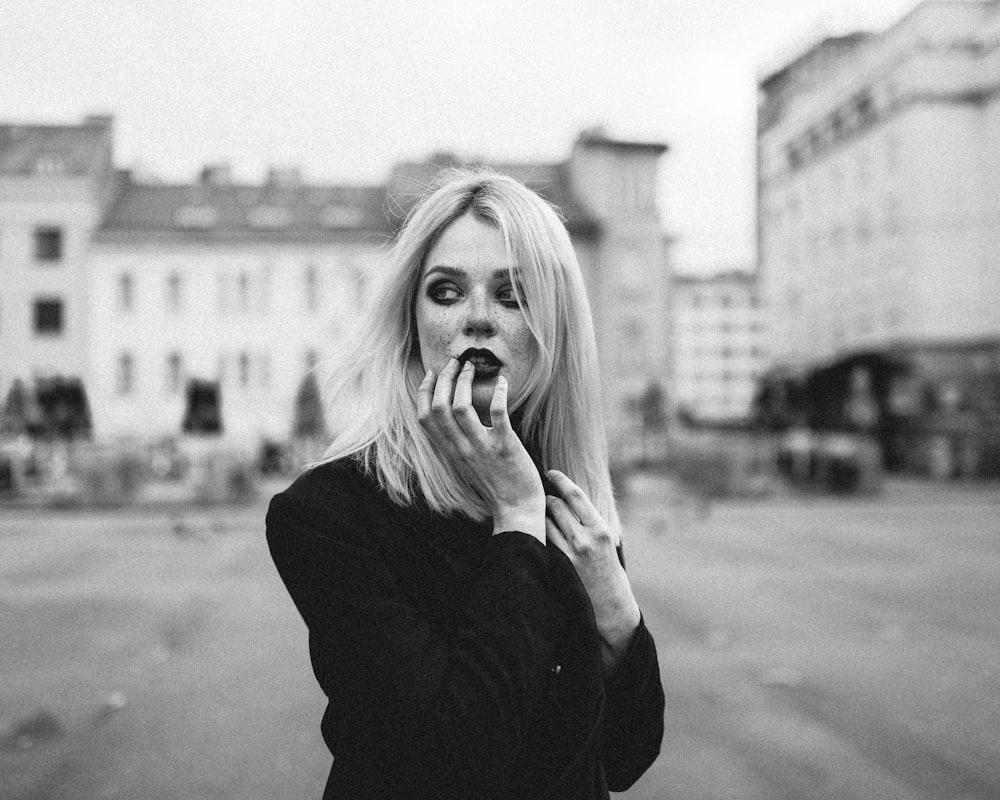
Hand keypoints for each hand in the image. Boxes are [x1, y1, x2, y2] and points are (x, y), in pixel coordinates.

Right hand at [417, 358, 544, 541]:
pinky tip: (502, 381)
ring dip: (464, 381)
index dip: (424, 392)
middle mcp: (461, 448)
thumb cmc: (494, 486)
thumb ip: (458, 443)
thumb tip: (455, 417)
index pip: (425, 418)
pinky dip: (497, 393)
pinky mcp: (504, 446)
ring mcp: (481, 447)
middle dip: (444, 379)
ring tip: (472, 367)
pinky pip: (496, 413)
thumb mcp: (467, 464)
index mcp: (450, 451)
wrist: (516, 510)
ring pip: (461, 407)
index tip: (431, 373)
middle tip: (454, 362)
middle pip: (439, 407)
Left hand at [544, 470, 640, 671]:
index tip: (551, 472)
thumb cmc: (609, 573)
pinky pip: (543, 541)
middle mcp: (584, 538)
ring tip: (538, 514)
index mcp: (600, 529)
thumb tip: (569, 501)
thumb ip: (589, 523)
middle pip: (556, 505)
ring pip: (545, 522)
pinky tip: (536, 533)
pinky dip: (540, 534)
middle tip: (543, 496)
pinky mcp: (558, 566)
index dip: (560, 480)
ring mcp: (569, 553)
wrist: (610, 608)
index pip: (575, 496)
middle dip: (547, 498)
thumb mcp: (606, 543)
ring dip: (541, 516)